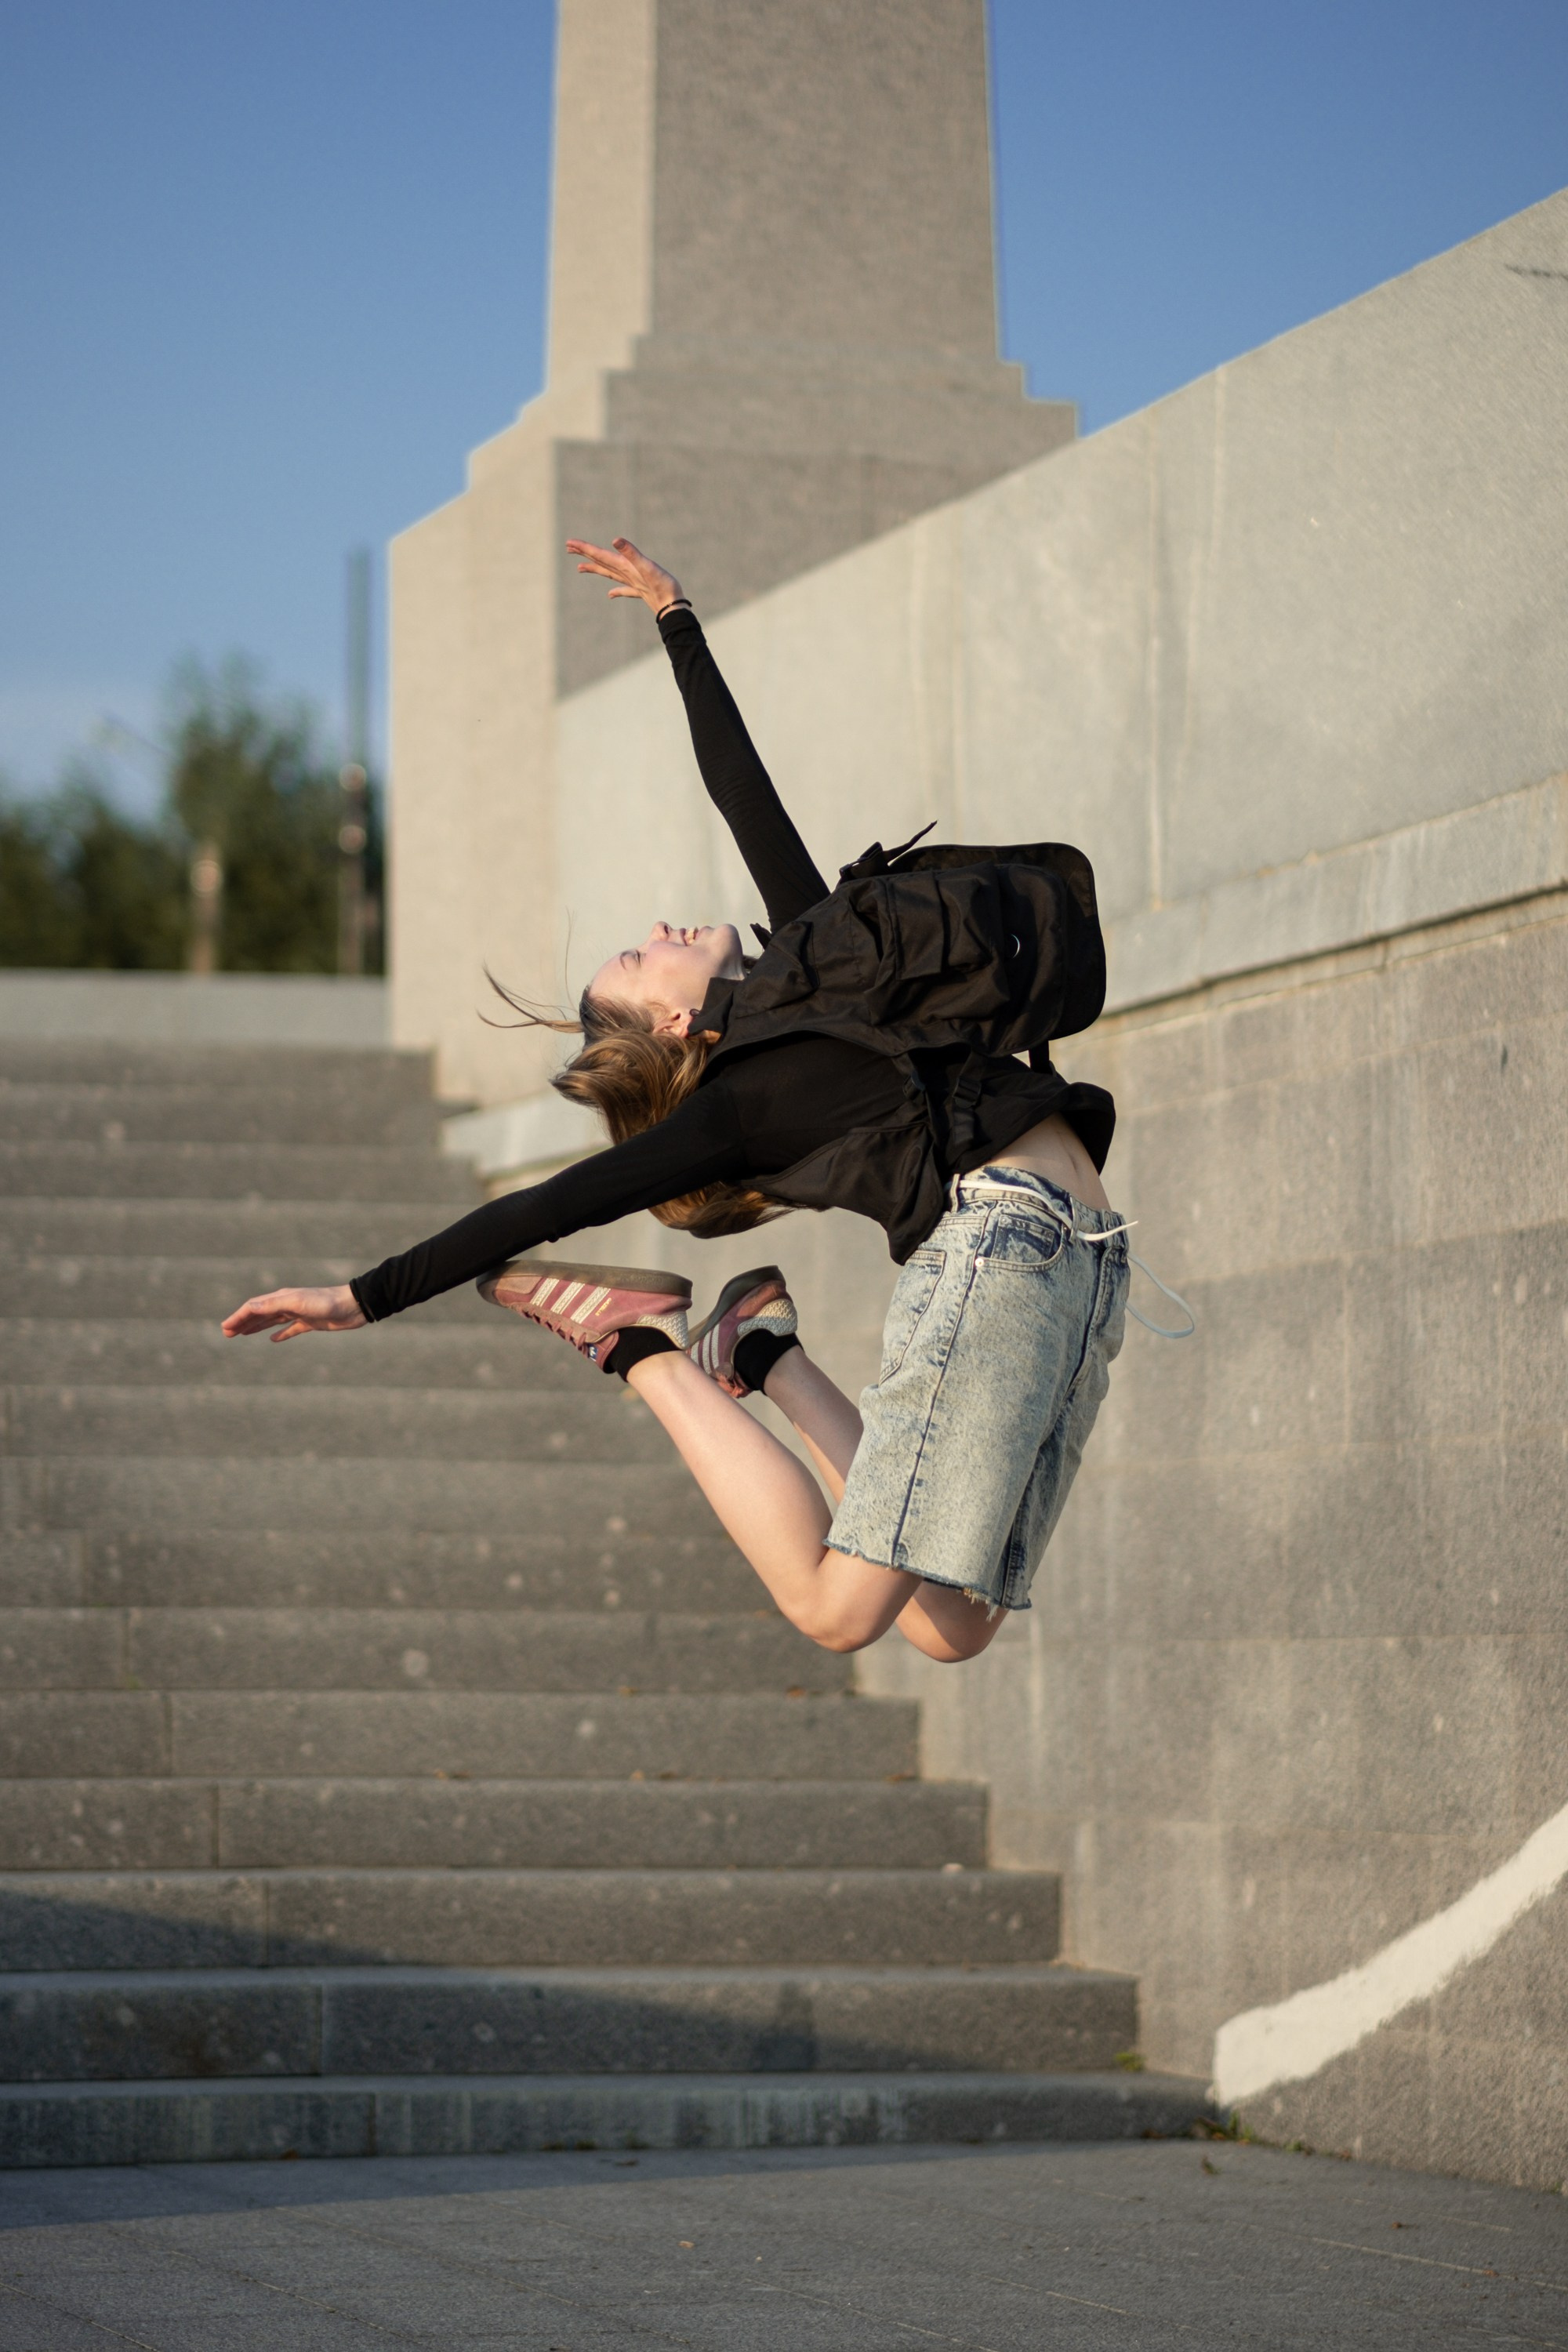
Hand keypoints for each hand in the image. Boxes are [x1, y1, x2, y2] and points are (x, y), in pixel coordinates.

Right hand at [221, 1284, 366, 1342]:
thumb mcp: (297, 1302)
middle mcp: (287, 1303)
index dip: (238, 1317)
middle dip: (242, 1322)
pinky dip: (280, 1334)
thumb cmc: (326, 1302)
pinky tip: (273, 1340)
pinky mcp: (310, 1322)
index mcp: (282, 1297)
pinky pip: (290, 1329)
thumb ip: (274, 1304)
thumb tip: (250, 1307)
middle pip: (260, 1313)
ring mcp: (299, 1313)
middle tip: (227, 1333)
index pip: (254, 1307)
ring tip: (242, 1335)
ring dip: (256, 1327)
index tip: (225, 1328)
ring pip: (272, 1321)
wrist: (353, 1306)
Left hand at [566, 535, 685, 616]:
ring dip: (596, 569)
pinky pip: (625, 590)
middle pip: (601, 563)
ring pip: (609, 574)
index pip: (600, 555)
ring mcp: (633, 585)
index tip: (569, 542)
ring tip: (580, 567)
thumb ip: (631, 553)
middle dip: (585, 554)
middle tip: (569, 547)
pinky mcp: (642, 591)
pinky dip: (616, 590)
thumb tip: (614, 540)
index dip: (585, 548)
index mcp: (624, 567)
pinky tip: (610, 594)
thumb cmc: (663, 587)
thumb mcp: (647, 566)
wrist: (673, 611)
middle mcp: (625, 576)